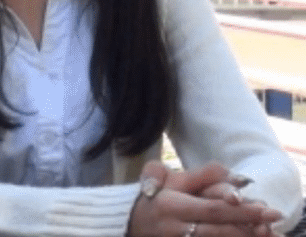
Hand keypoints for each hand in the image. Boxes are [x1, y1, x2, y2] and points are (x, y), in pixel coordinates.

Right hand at [127, 160, 282, 236]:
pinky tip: (243, 236)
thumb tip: (227, 170)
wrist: (128, 221)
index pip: (212, 208)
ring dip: (241, 236)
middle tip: (272, 219)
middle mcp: (176, 226)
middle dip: (248, 224)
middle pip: (219, 228)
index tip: (263, 207)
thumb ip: (197, 175)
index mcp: (172, 205)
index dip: (239, 210)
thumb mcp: (167, 178)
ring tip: (265, 231)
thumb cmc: (152, 195)